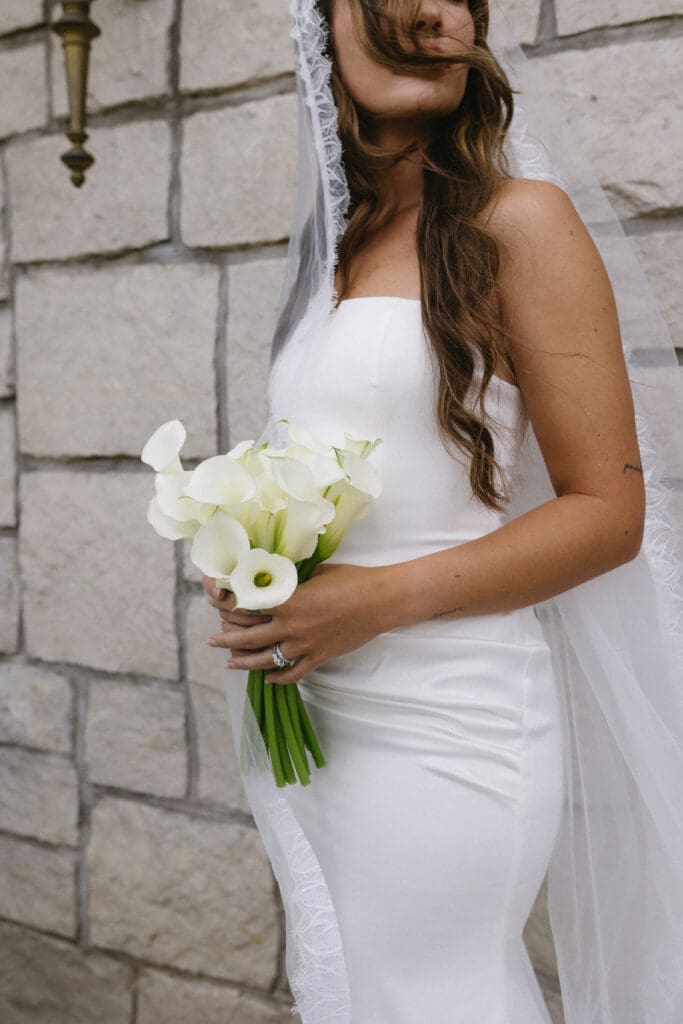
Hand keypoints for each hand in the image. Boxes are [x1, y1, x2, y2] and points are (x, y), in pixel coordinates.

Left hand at [205, 562, 389, 683]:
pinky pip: (293, 673)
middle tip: (211, 641)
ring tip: (230, 663)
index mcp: (287, 601)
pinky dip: (278, 678)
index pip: (247, 607)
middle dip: (226, 640)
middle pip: (248, 637)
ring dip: (244, 662)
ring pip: (265, 660)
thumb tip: (274, 579)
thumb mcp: (315, 573)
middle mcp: (291, 626)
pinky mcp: (319, 657)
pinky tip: (268, 678)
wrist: (380, 601)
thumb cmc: (350, 580)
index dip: (228, 607)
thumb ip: (291, 581)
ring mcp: (304, 645)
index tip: (217, 606)